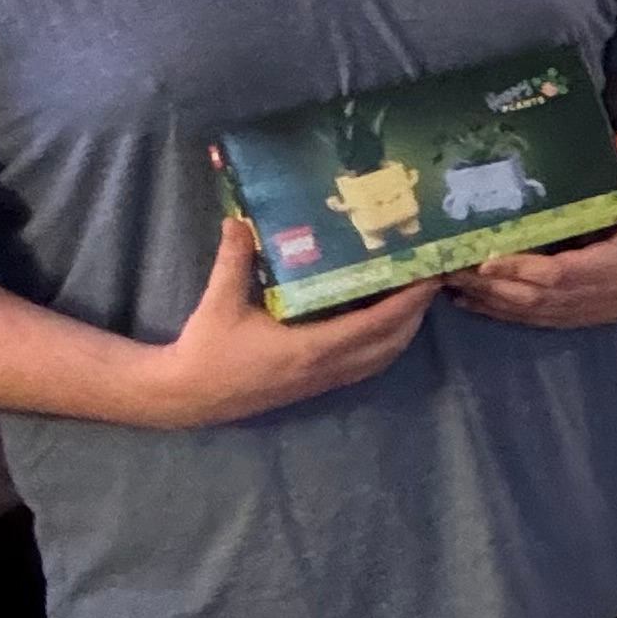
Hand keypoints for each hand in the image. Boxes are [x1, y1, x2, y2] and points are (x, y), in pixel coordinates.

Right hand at [146, 214, 438, 426]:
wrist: (188, 396)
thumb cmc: (205, 349)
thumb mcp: (219, 302)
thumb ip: (233, 260)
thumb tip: (239, 221)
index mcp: (310, 348)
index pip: (375, 324)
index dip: (406, 302)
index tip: (427, 277)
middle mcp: (326, 368)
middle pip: (391, 343)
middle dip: (416, 313)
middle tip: (428, 279)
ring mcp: (323, 380)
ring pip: (381, 358)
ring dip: (404, 330)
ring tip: (413, 298)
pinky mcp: (316, 385)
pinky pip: (365, 366)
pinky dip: (384, 345)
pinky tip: (383, 324)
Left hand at [445, 137, 616, 330]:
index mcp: (606, 266)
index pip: (557, 272)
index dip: (521, 269)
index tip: (486, 258)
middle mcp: (587, 293)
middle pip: (529, 296)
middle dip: (487, 284)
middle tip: (447, 266)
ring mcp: (576, 309)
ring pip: (524, 310)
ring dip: (485, 298)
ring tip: (446, 281)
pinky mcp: (569, 319)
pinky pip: (528, 319)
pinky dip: (496, 312)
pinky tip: (468, 301)